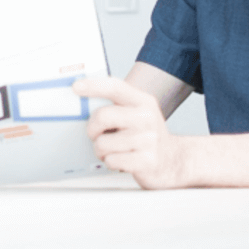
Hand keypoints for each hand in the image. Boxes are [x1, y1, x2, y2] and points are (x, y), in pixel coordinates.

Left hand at [72, 75, 188, 189]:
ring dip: (101, 150)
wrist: (172, 161)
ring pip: (102, 143)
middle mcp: (147, 117)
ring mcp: (148, 139)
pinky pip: (111, 160)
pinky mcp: (146, 161)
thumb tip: (83, 105)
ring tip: (113, 150)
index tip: (76, 87)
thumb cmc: (146, 136)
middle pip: (102, 116)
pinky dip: (111, 162)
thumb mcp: (137, 114)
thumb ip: (116, 106)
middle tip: (96, 134)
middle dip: (92, 129)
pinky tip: (122, 160)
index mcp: (143, 101)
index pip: (115, 87)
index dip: (93, 85)